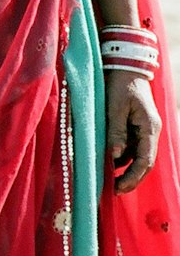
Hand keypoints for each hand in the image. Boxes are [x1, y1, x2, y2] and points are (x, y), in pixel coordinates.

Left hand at [106, 71, 161, 193]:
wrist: (124, 65)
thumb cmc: (119, 83)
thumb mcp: (115, 107)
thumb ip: (116, 131)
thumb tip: (116, 155)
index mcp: (149, 128)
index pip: (145, 161)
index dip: (133, 177)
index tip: (118, 188)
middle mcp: (149, 131)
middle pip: (143, 162)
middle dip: (129, 178)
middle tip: (112, 190)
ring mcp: (143, 129)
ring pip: (136, 156)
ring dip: (123, 168)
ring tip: (106, 179)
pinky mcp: (134, 126)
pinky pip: (129, 147)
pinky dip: (120, 156)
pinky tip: (107, 161)